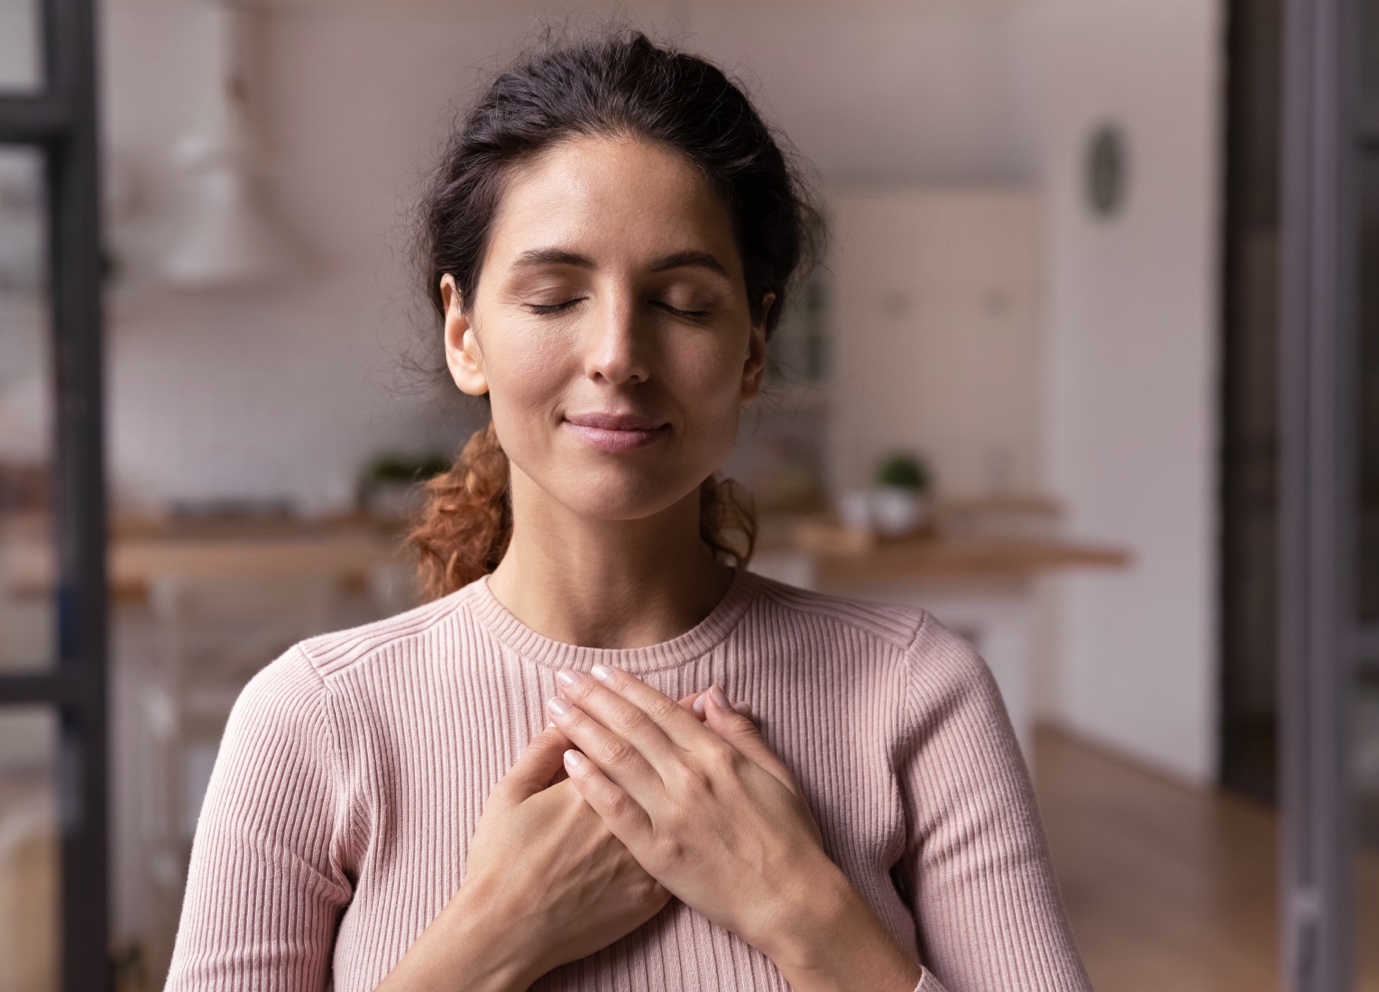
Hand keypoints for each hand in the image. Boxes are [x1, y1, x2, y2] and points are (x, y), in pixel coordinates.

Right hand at [374, 691, 737, 991]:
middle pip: (666, 763)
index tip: (680, 692)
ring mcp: (643, 856)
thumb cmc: (500, 861)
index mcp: (593, 786)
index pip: (632, 735)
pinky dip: (699, 824)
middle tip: (704, 698)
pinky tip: (707, 805)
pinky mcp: (651, 892)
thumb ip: (540, 751)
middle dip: (687, 729)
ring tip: (715, 740)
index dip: (656, 710)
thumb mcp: (509, 794)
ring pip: (683, 804)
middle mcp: (626, 816)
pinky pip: (683, 853)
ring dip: (700, 769)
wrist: (508, 933)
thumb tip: (566, 718)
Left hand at [548, 667, 924, 991]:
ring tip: (555, 709)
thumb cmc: (790, 837)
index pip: (662, 710)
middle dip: (593, 698)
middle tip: (564, 678)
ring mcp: (672, 814)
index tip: (599, 670)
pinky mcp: (657, 852)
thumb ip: (740, 731)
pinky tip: (568, 762)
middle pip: (631, 726)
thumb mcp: (776, 773)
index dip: (627, 687)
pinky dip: (591, 782)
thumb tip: (711, 694)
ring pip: (618, 759)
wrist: (791, 900)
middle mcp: (690, 777)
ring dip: (583, 729)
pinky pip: (616, 810)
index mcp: (718, 755)